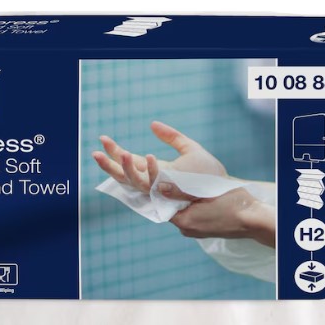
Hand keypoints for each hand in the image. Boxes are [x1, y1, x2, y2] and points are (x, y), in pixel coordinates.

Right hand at [92, 121, 226, 192]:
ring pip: (138, 184)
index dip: (116, 152)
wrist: (228, 197)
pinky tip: (150, 156)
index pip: (132, 162)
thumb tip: (151, 124)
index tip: (104, 139)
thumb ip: (172, 136)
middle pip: (127, 176)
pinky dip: (153, 172)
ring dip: (127, 168)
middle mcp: (156, 184)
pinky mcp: (172, 201)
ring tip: (121, 152)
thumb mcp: (190, 150)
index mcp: (157, 171)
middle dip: (111, 164)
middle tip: (96, 151)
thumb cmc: (211, 177)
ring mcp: (163, 194)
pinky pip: (158, 188)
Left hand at [164, 187, 275, 247]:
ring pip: (183, 210)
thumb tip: (159, 186)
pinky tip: (200, 193)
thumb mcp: (204, 191)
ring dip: (184, 198)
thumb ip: (180, 190)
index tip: (162, 177)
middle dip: (173, 193)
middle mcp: (187, 230)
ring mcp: (196, 231)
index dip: (161, 190)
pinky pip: (193, 214)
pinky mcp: (205, 229)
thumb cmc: (232, 203)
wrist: (254, 220)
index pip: (163, 205)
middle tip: (176, 177)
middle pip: (172, 208)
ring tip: (189, 183)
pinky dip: (193, 204)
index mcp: (184, 222)